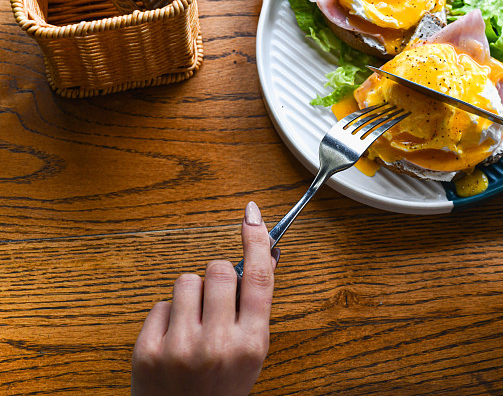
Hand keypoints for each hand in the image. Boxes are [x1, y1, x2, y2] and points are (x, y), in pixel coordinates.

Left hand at [131, 202, 279, 395]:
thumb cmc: (221, 389)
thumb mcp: (251, 352)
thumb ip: (256, 306)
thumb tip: (266, 256)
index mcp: (250, 345)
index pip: (257, 279)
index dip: (256, 240)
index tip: (252, 214)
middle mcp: (216, 345)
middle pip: (218, 271)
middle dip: (218, 276)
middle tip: (216, 300)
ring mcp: (179, 348)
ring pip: (186, 281)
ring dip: (191, 294)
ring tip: (193, 324)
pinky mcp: (147, 351)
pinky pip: (160, 304)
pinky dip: (168, 316)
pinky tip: (173, 340)